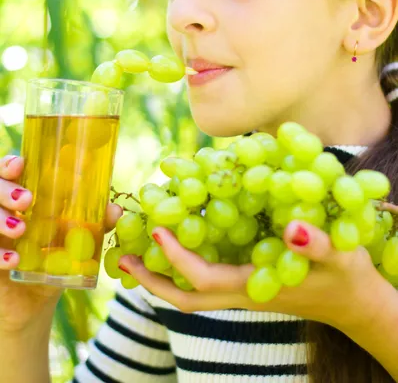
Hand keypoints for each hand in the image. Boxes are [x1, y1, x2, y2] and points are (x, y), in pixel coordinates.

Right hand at [0, 155, 121, 333]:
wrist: (32, 302)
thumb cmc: (52, 259)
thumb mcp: (74, 240)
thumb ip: (94, 225)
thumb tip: (114, 210)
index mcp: (21, 196)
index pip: (8, 170)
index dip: (9, 163)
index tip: (20, 164)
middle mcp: (1, 209)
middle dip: (5, 189)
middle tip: (27, 200)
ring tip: (20, 229)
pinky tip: (12, 262)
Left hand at [118, 220, 384, 331]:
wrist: (353, 303)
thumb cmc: (346, 278)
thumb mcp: (340, 256)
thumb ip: (317, 244)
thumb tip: (293, 227)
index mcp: (254, 287)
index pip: (204, 279)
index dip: (177, 256)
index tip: (157, 229)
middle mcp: (240, 293)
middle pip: (184, 297)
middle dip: (150, 279)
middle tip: (122, 256)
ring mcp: (240, 290)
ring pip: (190, 292)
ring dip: (160, 274)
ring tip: (135, 249)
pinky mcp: (244, 282)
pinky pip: (203, 280)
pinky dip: (182, 265)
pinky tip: (178, 241)